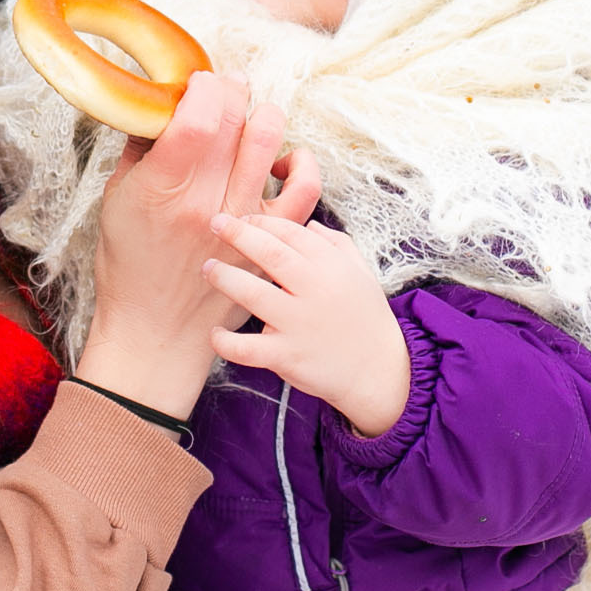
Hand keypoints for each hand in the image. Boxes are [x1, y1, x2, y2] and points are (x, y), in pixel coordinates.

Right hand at [79, 74, 320, 421]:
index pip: (198, 116)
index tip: (197, 79)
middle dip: (231, 88)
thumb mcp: (115, 202)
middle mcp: (206, 202)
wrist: (155, 331)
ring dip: (261, 114)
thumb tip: (158, 107)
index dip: (204, 85)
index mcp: (162, 189)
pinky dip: (299, 163)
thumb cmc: (128, 267)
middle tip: (223, 86)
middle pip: (234, 119)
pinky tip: (281, 160)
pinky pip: (304, 189)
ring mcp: (244, 221)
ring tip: (249, 114)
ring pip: (269, 141)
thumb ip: (140, 151)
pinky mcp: (272, 242)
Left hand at [203, 213, 410, 435]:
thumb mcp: (362, 275)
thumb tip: (308, 224)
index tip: (242, 217)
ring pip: (252, 294)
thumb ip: (337, 245)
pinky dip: (226, 342)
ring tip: (208, 267)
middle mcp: (315, 291)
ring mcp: (299, 324)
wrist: (381, 373)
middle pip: (270, 254)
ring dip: (225, 277)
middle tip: (215, 223)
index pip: (291, 233)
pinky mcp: (287, 356)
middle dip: (238, 234)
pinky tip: (215, 333)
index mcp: (333, 268)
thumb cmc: (367, 320)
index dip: (263, 221)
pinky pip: (248, 348)